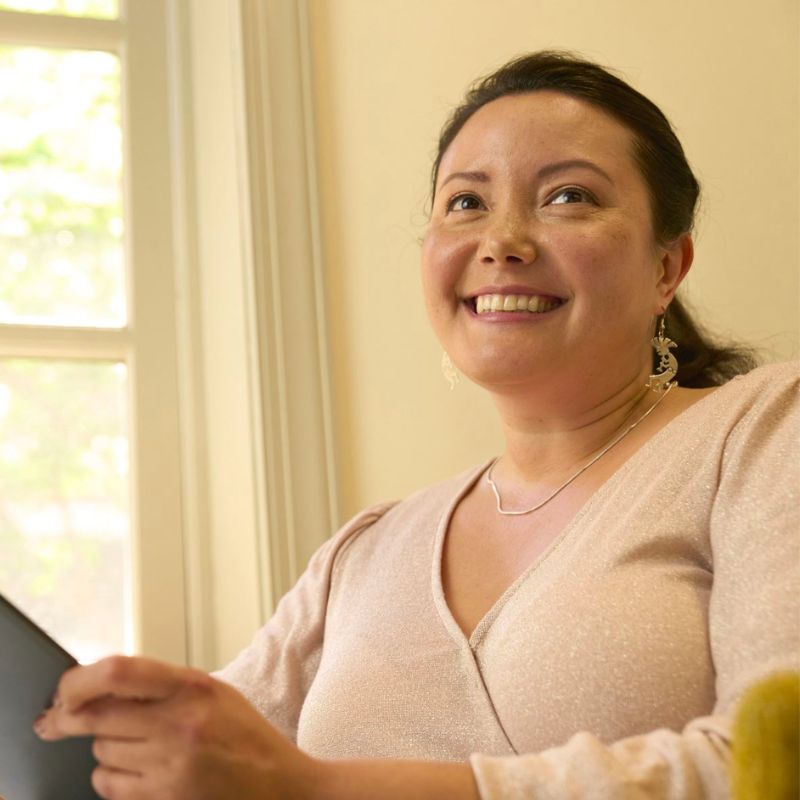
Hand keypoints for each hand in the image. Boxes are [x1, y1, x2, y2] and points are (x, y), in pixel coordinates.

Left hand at [33, 655, 322, 799]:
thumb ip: (164, 685)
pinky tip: (136, 770)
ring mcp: (171, 765)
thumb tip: (103, 684)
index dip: (78, 681)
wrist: (279, 785)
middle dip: (68, 719)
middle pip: (97, 716)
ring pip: (101, 752)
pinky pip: (110, 785)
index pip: (118, 673)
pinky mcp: (165, 798)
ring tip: (134, 746)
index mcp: (193, 687)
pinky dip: (112, 777)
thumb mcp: (213, 692)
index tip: (63, 690)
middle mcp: (180, 723)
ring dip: (105, 748)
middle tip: (53, 721)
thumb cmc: (245, 736)